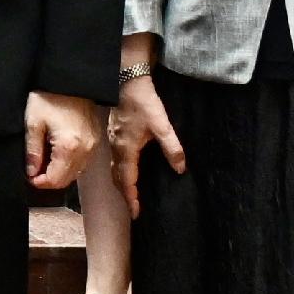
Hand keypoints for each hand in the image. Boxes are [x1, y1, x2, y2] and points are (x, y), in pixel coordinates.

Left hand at [24, 90, 102, 191]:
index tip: (29, 176)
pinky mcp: (96, 140)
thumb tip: (31, 172)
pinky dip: (69, 165)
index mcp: (69, 147)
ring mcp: (93, 146)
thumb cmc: (49, 98)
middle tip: (34, 171)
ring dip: (59, 173)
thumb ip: (32, 151)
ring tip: (44, 162)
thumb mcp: (33, 123)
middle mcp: (85, 150)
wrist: (70, 80)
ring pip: (76, 173)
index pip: (55, 179)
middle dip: (49, 180)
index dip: (39, 182)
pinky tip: (57, 155)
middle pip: (66, 180)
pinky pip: (83, 162)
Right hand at [110, 70, 182, 207]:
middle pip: (117, 178)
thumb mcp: (161, 125)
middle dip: (125, 194)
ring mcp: (113, 141)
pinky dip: (121, 171)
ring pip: (115, 169)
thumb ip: (172, 147)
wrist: (126, 80)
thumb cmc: (143, 102)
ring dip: (122, 183)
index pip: (127, 181)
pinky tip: (128, 169)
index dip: (132, 198)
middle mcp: (116, 148)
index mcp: (126, 150)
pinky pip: (115, 159)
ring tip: (131, 193)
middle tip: (134, 207)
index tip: (137, 213)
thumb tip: (180, 168)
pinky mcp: (114, 134)